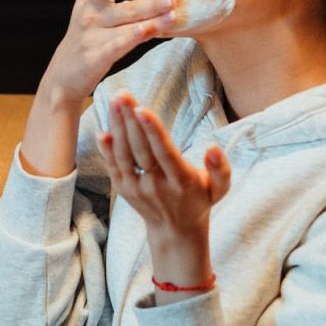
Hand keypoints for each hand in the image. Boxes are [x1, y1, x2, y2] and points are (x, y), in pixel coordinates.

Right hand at [18, 0, 176, 176]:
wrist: (63, 77)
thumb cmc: (80, 37)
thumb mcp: (82, 5)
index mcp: (89, 6)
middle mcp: (91, 20)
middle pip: (124, 10)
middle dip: (148, 4)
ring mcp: (95, 40)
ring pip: (128, 28)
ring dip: (151, 21)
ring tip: (172, 14)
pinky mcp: (98, 57)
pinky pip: (121, 46)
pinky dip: (136, 39)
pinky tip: (151, 33)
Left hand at [97, 92, 230, 236]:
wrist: (174, 230)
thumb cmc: (199, 201)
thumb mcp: (219, 189)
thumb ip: (221, 170)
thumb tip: (214, 148)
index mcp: (180, 181)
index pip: (164, 152)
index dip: (153, 130)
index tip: (142, 109)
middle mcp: (156, 185)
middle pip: (140, 149)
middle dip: (130, 120)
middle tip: (123, 95)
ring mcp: (136, 188)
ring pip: (123, 155)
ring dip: (117, 127)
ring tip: (115, 102)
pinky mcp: (123, 189)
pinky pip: (112, 166)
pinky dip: (106, 148)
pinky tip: (103, 128)